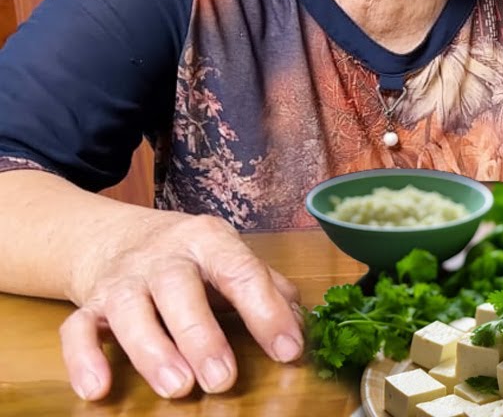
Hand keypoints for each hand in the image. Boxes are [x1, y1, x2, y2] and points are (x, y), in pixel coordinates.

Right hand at [62, 211, 302, 399]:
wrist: (114, 237)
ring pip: (130, 310)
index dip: (266, 312)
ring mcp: (124, 279)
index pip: (242, 271)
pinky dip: (83, 359)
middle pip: (179, 289)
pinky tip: (98, 388)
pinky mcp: (90, 303)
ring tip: (177, 387)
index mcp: (209, 240)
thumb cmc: (189, 257)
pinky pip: (77, 329)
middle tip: (222, 379)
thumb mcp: (230, 258)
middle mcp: (165, 256)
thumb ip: (267, 287)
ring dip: (152, 351)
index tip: (288, 351)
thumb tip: (301, 322)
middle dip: (201, 336)